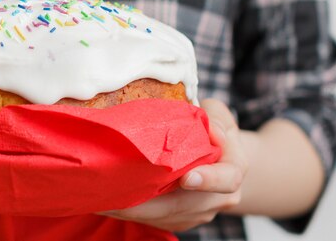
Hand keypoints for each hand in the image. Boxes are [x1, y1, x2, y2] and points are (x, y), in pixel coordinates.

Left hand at [101, 98, 247, 231]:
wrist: (220, 156)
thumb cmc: (213, 129)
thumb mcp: (217, 114)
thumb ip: (211, 116)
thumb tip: (197, 122)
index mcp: (233, 168)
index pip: (227, 179)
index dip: (208, 180)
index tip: (186, 178)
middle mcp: (218, 198)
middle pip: (185, 205)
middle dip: (150, 203)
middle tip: (116, 194)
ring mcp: (199, 213)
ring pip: (166, 216)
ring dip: (133, 210)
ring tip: (102, 199)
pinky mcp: (181, 220)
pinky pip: (157, 220)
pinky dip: (132, 212)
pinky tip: (108, 203)